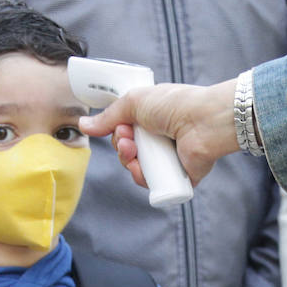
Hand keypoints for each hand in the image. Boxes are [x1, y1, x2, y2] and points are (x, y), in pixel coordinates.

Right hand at [78, 79, 238, 188]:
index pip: (126, 133)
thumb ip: (109, 116)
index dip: (118, 133)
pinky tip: (140, 169)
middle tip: (128, 139)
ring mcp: (169, 160)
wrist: (202, 121)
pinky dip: (142, 178)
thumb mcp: (134, 102)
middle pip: (128, 153)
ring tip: (134, 151)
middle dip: (121, 148)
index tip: (121, 126)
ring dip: (128, 162)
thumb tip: (84, 124)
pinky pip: (152, 184)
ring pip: (137, 170)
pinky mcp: (178, 177)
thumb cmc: (174, 104)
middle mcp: (161, 140)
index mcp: (153, 121)